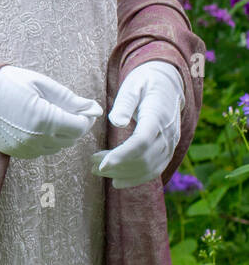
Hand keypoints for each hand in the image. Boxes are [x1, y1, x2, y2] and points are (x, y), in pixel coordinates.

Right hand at [0, 65, 102, 159]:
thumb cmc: (9, 82)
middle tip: (67, 110)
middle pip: (70, 140)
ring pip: (56, 147)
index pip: (79, 128)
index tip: (83, 108)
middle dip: (73, 126)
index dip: (85, 118)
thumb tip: (95, 109)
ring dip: (59, 135)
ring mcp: (24, 148)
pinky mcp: (14, 152)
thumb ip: (69, 98)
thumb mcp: (41, 83)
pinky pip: (39, 151)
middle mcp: (36, 138)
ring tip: (49, 116)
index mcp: (45, 119)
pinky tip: (35, 125)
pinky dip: (43, 140)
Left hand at [91, 61, 184, 189]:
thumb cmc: (144, 83)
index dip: (122, 156)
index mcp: (157, 117)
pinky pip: (155, 169)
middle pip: (143, 158)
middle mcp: (168, 134)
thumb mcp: (132, 86)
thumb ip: (124, 103)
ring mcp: (170, 144)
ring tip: (98, 171)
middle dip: (117, 166)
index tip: (101, 165)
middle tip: (92, 165)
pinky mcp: (168, 149)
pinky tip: (118, 181)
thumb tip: (116, 122)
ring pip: (149, 168)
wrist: (168, 84)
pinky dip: (137, 178)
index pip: (141, 142)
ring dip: (124, 174)